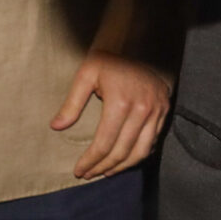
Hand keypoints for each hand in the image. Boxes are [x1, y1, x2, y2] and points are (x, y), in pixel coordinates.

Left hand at [53, 50, 172, 178]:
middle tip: (89, 174)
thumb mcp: (86, 74)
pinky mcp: (164, 112)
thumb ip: (71, 103)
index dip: (90, 161)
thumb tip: (56, 127)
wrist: (141, 45)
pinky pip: (153, 142)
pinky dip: (138, 155)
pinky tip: (124, 159)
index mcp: (120, 102)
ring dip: (122, 167)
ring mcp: (156, 111)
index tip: (78, 170)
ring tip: (106, 172)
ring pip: (140, 151)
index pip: (104, 143)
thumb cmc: (110, 60)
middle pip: (122, 151)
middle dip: (103, 168)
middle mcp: (141, 109)